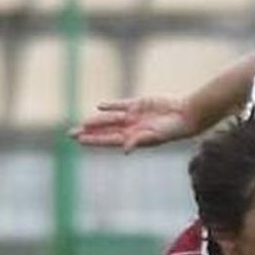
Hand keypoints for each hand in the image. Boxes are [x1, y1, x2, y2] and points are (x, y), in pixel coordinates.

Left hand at [70, 96, 194, 153]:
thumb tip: (125, 150)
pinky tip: (100, 106)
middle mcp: (130, 128)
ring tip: (83, 123)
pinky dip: (111, 106)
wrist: (184, 116)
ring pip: (110, 118)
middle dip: (88, 132)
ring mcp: (134, 116)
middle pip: (105, 131)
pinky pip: (121, 105)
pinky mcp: (139, 105)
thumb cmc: (171, 130)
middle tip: (71, 134)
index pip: (107, 140)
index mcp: (132, 138)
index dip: (93, 140)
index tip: (79, 141)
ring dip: (97, 121)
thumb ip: (138, 141)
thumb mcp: (155, 137)